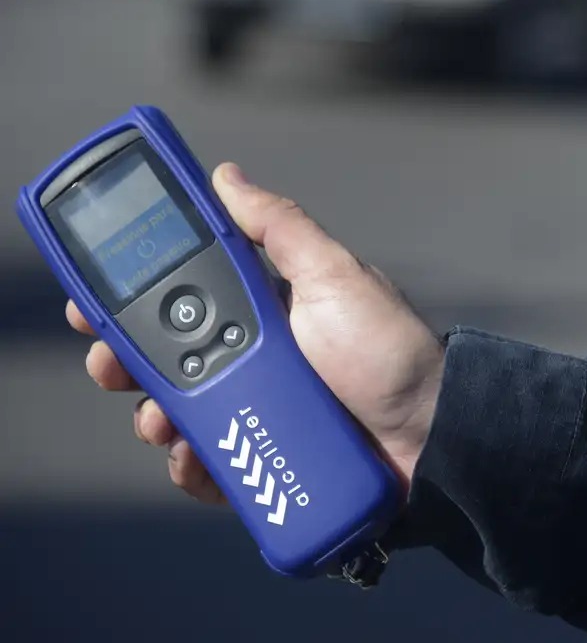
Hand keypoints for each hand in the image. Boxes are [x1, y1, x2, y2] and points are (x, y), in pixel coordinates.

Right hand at [67, 163, 445, 503]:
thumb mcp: (335, 276)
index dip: (132, 303)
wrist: (434, 435)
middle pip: (168, 361)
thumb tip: (228, 175)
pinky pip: (211, 466)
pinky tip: (192, 462)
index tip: (96, 307)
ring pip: (180, 416)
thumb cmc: (391, 350)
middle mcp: (256, 360)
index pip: (181, 300)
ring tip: (162, 425)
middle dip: (130, 365)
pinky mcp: (267, 459)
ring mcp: (260, 412)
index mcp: (265, 311)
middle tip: (115, 371)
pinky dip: (192, 467)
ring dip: (155, 420)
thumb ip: (281, 229)